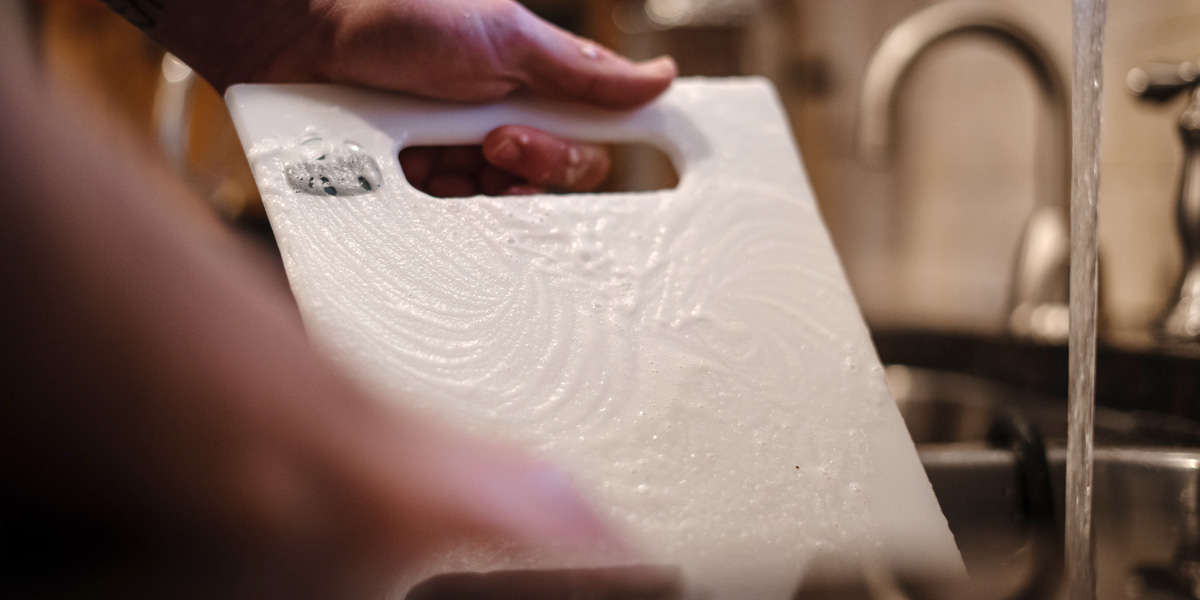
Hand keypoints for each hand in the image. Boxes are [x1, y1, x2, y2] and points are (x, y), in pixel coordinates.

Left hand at [143, 0, 675, 196]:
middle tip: (495, 139)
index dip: (575, 154)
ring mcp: (453, 157)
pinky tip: (413, 170)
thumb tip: (662, 77)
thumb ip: (582, 70)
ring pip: (495, 207)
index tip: (556, 147)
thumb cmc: (400, 15)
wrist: (299, 30)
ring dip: (474, 182)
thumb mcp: (503, 35)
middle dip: (527, 167)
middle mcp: (498, 125)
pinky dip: (433, 197)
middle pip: (544, 184)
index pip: (584, 143)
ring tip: (437, 147)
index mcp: (531, 87)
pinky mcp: (411, 184)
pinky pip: (442, 218)